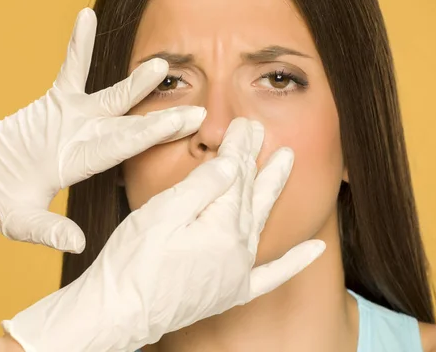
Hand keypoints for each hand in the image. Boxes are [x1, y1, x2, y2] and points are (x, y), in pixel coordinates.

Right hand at [0, 8, 204, 251]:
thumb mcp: (21, 221)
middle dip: (161, 117)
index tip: (185, 126)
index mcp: (81, 165)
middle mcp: (86, 139)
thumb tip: (77, 244)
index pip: (123, 148)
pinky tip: (87, 17)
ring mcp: (73, 118)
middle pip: (129, 125)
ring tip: (161, 63)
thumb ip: (48, 229)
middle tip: (199, 108)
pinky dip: (78, 45)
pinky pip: (69, 68)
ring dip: (134, 81)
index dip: (153, 135)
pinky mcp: (54, 101)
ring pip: (109, 95)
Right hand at [1, 118, 325, 351]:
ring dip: (273, 190)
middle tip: (263, 132)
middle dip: (256, 160)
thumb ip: (203, 187)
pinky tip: (315, 250)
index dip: (240, 146)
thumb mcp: (162, 214)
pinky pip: (272, 276)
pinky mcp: (230, 292)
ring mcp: (237, 273)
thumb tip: (233, 165)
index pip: (235, 176)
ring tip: (285, 163)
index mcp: (221, 227)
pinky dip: (295, 262)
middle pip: (251, 193)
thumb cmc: (133, 262)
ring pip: (260, 221)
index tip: (244, 123)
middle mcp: (238, 250)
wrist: (120, 313)